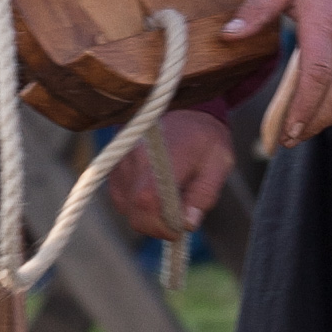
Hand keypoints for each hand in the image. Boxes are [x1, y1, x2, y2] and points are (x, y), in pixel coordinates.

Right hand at [111, 105, 234, 236]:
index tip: (179, 229)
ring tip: (170, 199)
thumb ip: (205, 193)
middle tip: (178, 219)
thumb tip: (188, 223)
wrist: (179, 103)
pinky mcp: (112, 167)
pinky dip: (138, 205)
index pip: (148, 201)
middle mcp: (134, 157)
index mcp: (163, 154)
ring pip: (127, 208)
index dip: (161, 224)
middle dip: (157, 225)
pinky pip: (121, 199)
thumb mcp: (219, 161)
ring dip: (148, 214)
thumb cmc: (203, 134)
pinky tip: (156, 192)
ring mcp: (119, 162)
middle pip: (135, 212)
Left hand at [221, 0, 331, 146]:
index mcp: (323, 23)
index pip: (317, 74)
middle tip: (290, 139)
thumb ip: (256, 8)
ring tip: (304, 130)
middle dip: (315, 123)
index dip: (303, 107)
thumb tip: (229, 34)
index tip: (286, 130)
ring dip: (331, 119)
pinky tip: (328, 116)